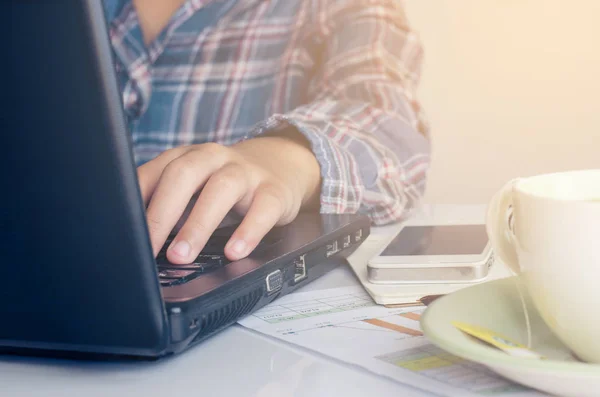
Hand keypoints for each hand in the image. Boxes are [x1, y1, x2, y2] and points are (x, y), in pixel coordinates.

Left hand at [137, 135, 320, 263]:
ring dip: (198, 224)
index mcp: (186, 156)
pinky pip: (262, 209)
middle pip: (183, 175)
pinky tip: (234, 252)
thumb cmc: (225, 182)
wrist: (280, 164)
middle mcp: (214, 158)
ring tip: (181, 256)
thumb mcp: (194, 186)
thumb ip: (167, 204)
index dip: (136, 205)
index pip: (154, 174)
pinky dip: (248, 232)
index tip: (124, 235)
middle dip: (162, 213)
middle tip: (148, 247)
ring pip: (221, 189)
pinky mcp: (274, 191)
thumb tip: (135, 240)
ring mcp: (246, 172)